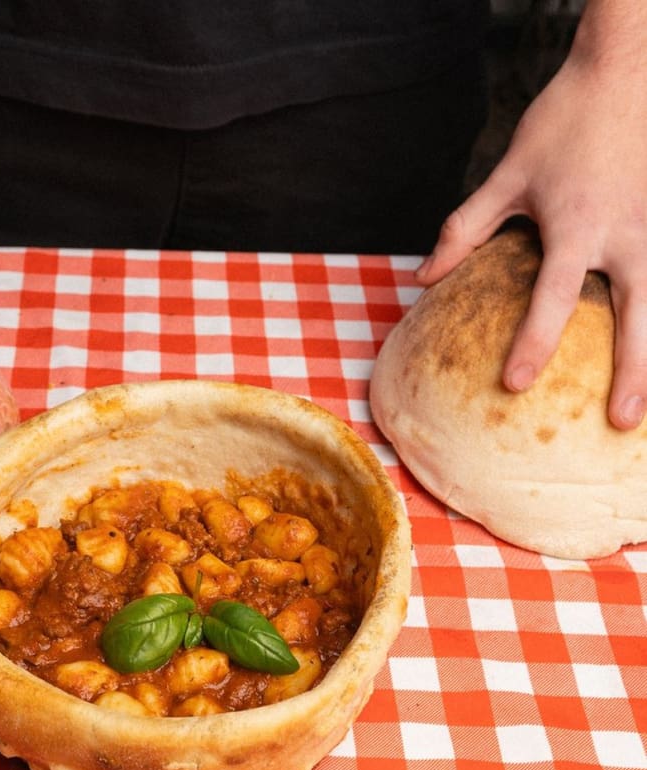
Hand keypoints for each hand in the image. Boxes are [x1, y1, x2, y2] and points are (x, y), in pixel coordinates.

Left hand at [416, 2, 646, 429]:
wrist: (626, 67)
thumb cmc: (562, 122)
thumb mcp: (506, 174)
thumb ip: (465, 229)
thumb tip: (423, 278)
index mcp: (575, 225)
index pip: (551, 298)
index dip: (532, 343)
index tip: (515, 385)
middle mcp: (624, 233)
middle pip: (635, 315)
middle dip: (632, 372)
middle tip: (622, 423)